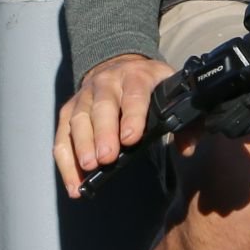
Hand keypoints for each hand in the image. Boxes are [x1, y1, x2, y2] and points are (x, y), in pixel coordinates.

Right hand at [54, 53, 179, 196]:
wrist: (120, 65)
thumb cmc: (150, 86)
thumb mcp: (172, 92)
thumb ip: (186, 121)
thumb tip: (186, 148)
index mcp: (136, 76)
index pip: (134, 94)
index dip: (132, 116)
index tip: (130, 139)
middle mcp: (107, 82)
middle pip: (102, 107)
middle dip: (103, 133)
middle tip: (105, 159)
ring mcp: (85, 95)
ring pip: (79, 119)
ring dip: (82, 146)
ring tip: (88, 169)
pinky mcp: (69, 110)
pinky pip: (63, 135)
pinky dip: (66, 161)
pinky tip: (74, 183)